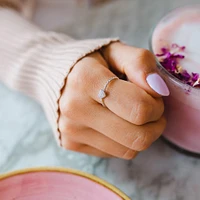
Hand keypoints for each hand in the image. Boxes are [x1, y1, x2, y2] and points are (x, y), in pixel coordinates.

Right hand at [58, 42, 167, 158]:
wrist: (51, 75)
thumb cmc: (88, 62)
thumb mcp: (115, 51)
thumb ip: (140, 63)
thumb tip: (159, 89)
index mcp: (86, 79)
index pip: (139, 109)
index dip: (156, 105)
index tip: (153, 96)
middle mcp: (75, 109)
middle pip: (137, 137)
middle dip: (154, 124)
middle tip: (149, 108)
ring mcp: (71, 130)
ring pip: (128, 150)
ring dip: (141, 134)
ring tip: (132, 115)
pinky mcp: (71, 143)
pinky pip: (113, 153)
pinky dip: (123, 140)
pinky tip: (115, 123)